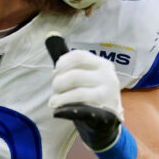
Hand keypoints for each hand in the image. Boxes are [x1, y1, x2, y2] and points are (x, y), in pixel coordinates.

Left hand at [47, 35, 123, 150]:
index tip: (56, 74)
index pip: (77, 57)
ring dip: (58, 99)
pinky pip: (81, 110)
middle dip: (57, 84)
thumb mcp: (82, 74)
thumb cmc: (90, 94)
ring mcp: (108, 96)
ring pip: (76, 93)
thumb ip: (67, 58)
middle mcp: (108, 77)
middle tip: (55, 92)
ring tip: (54, 103)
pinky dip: (65, 110)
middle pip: (73, 76)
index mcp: (103, 65)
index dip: (61, 65)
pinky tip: (57, 111)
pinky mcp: (104, 114)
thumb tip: (50, 34)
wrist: (106, 123)